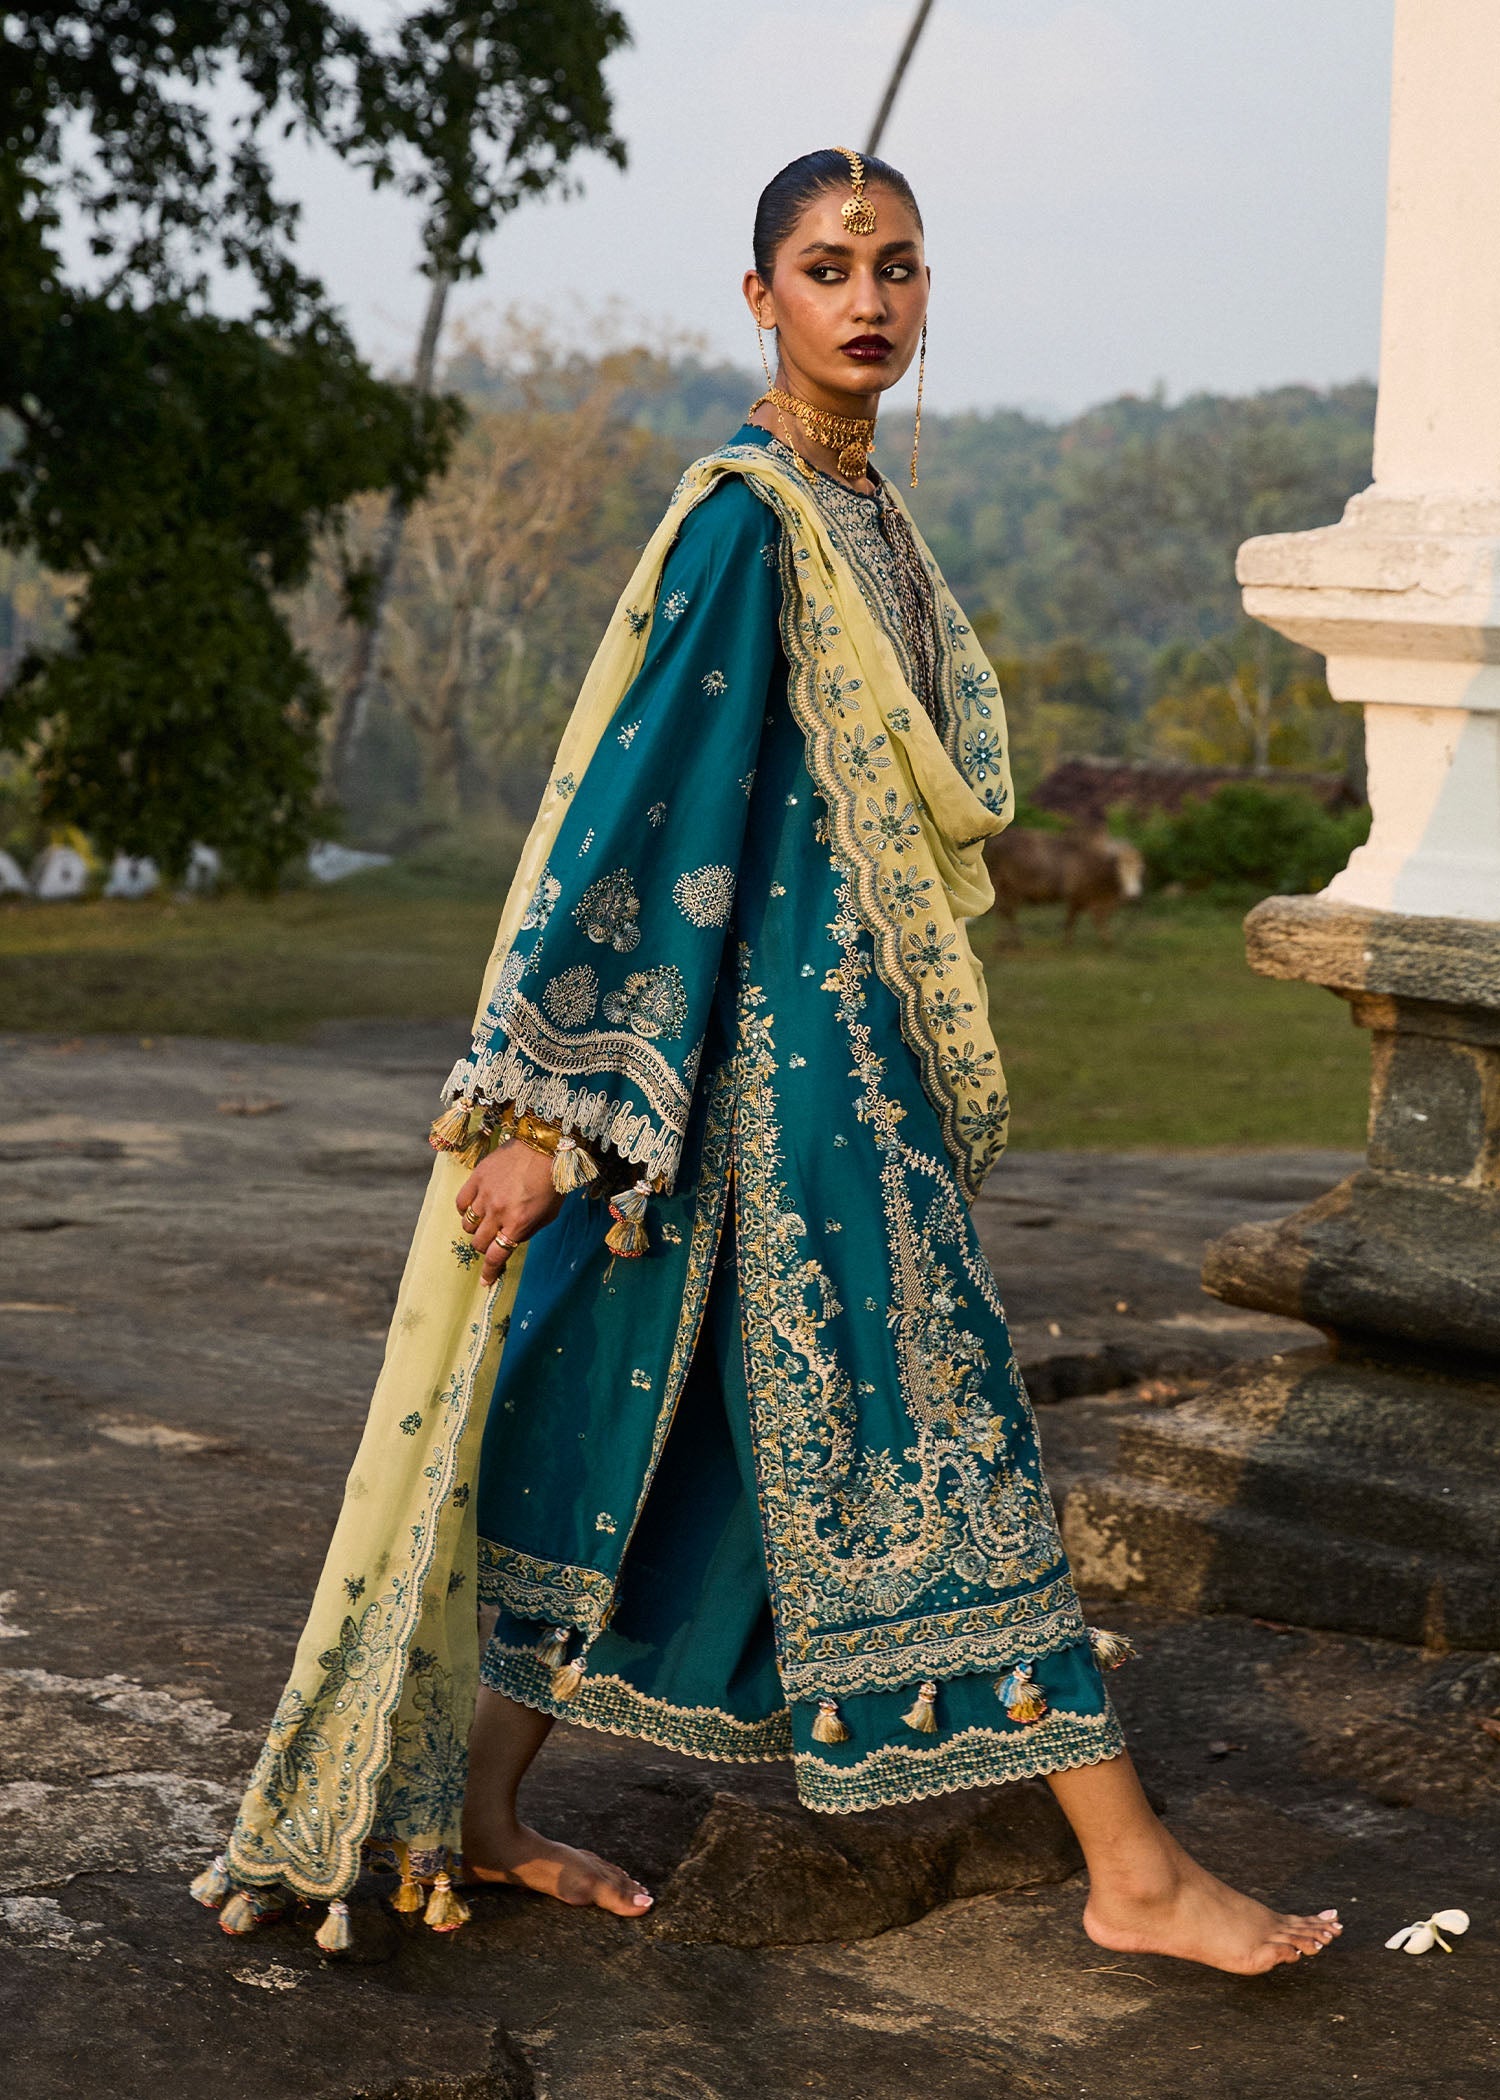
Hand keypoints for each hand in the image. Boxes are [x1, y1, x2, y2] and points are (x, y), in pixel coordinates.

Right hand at [456, 1138, 563, 1285]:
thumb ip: (528, 1231)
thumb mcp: (549, 1214)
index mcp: (518, 1224)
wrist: (544, 1145)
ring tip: (486, 1221)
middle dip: (484, 1248)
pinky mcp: (477, 1178)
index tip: (485, 1281)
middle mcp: (498, 1212)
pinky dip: (465, 1209)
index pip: (496, 1257)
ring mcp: (485, 1195)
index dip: (489, 1272)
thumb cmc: (551, 1181)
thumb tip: (512, 1243)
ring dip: (475, 1229)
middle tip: (492, 1241)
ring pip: (467, 1225)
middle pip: (479, 1243)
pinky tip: (475, 1206)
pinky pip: (461, 1203)